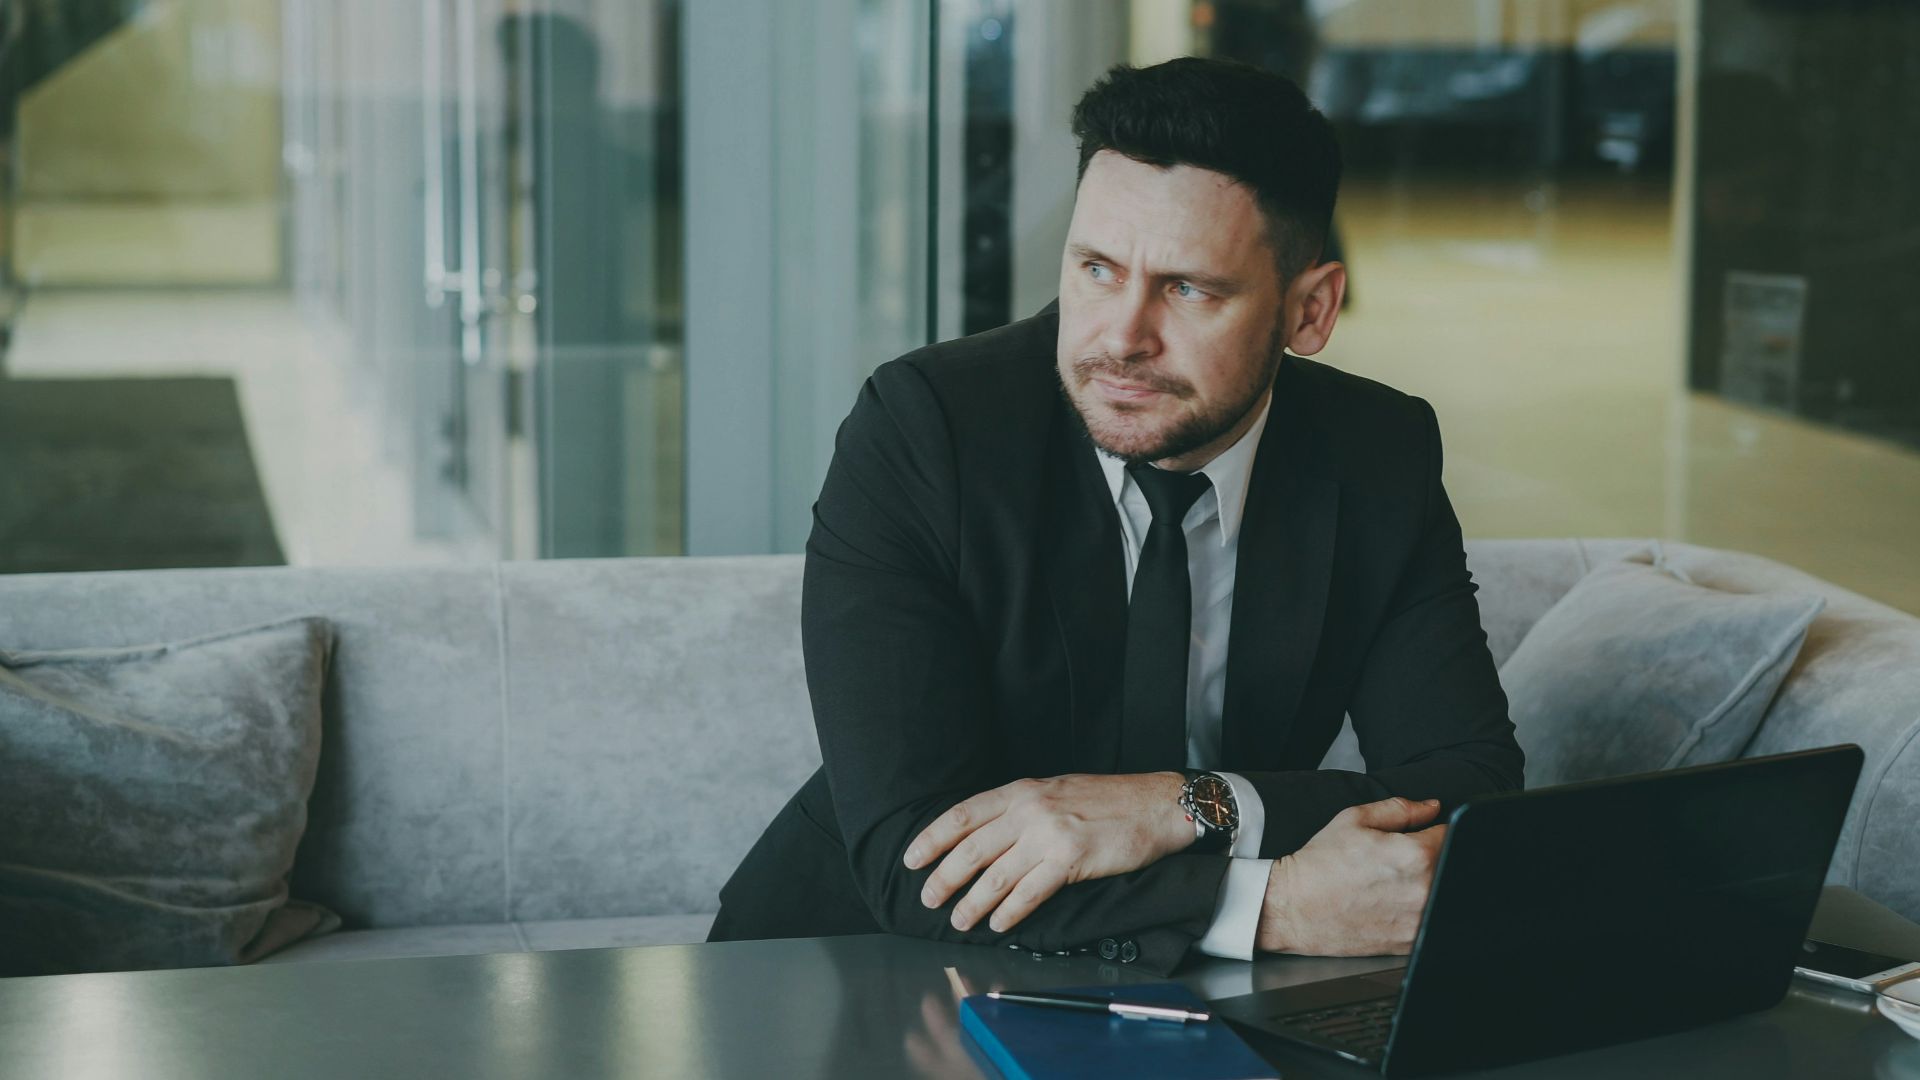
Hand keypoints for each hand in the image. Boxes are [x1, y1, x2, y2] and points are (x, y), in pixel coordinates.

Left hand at [903, 772, 1191, 933]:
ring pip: (996, 875)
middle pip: (972, 848)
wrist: (1156, 804)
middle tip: (928, 898)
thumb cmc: (1108, 801)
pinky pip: (1029, 892)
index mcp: (1021, 790)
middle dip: (944, 877)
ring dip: (972, 902)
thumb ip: (1020, 810)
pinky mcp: (1071, 859)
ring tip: (959, 920)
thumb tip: (985, 837)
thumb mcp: (1055, 791)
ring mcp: (1049, 834)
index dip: (932, 839)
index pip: (963, 815)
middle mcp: (1029, 809)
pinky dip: (1009, 911)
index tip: (913, 858)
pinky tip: (998, 923)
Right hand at [1255, 796, 1446, 955]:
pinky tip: (1394, 904)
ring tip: (1396, 884)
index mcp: (1415, 855)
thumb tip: (1431, 807)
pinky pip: (1433, 920)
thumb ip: (1400, 809)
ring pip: (1445, 892)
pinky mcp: (1412, 942)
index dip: (1436, 831)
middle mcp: (1424, 889)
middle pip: (1453, 865)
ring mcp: (1420, 920)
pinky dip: (1421, 910)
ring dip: (1430, 885)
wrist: (1294, 908)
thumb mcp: (1354, 820)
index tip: (1423, 835)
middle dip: (1434, 858)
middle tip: (1402, 862)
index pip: (1452, 834)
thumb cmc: (1320, 865)